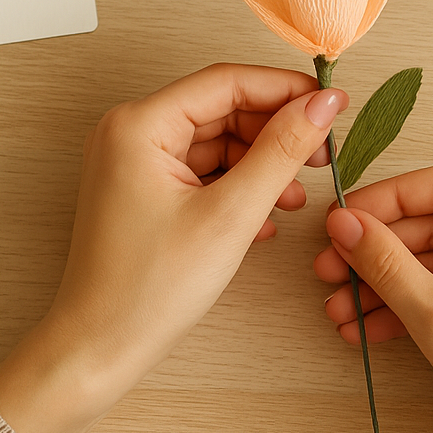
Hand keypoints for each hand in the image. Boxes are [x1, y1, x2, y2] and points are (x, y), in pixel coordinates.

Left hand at [0, 63, 347, 432]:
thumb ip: (281, 152)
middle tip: (322, 156)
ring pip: (216, 143)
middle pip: (222, 110)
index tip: (332, 104)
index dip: (285, 90)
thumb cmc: (146, 290)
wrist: (100, 349)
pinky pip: (201, 172)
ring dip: (261, 164)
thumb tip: (321, 105)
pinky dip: (237, 187)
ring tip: (296, 197)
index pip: (227, 82)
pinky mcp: (143, 193)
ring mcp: (134, 164)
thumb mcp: (230, 215)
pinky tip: (266, 217)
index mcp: (138, 125)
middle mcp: (130, 134)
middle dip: (275, 132)